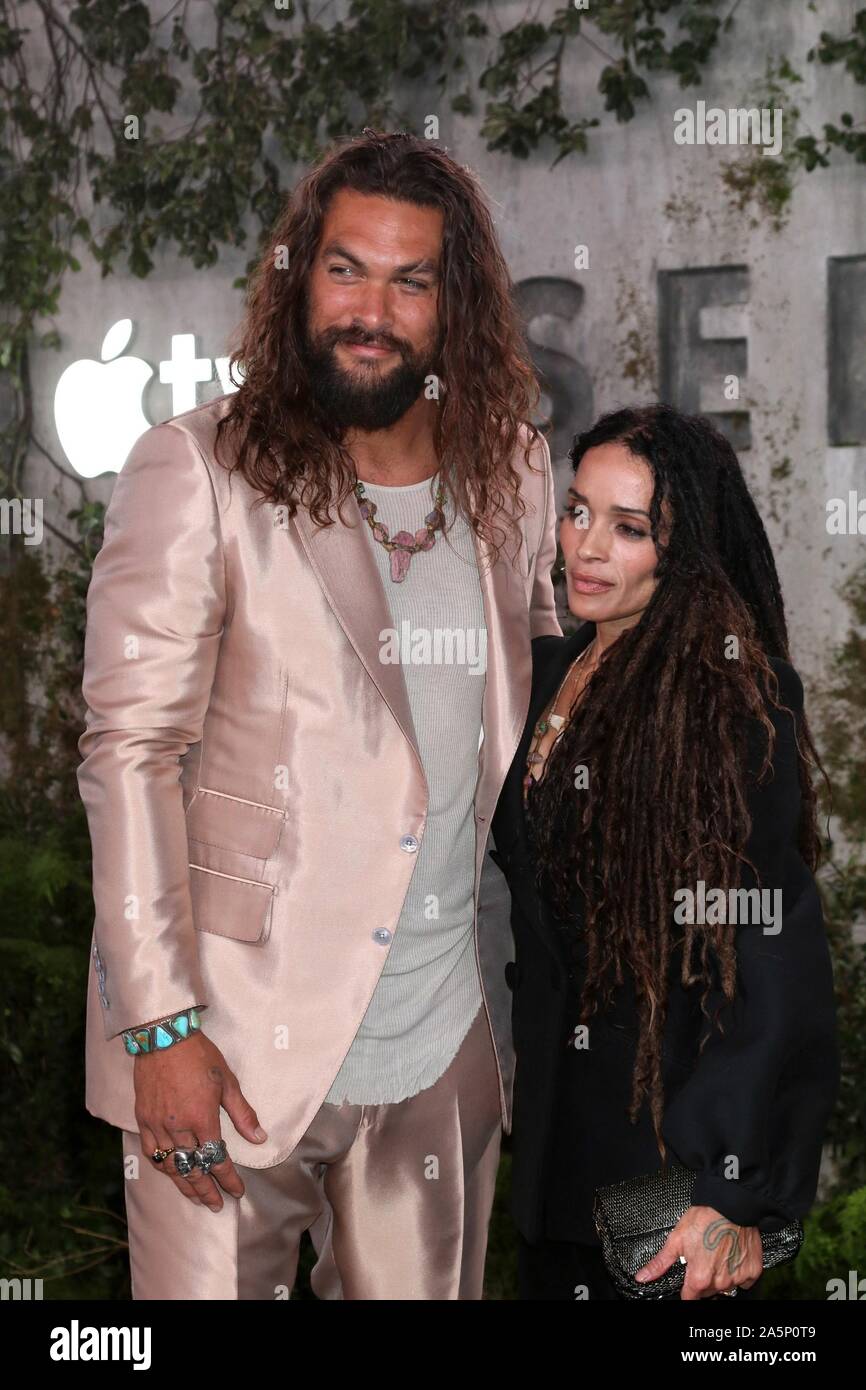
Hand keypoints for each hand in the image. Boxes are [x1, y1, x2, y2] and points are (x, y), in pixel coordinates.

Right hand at [133, 1031, 266, 1211]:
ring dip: (184, 1184)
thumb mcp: (227, 1081)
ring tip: (196, 1197)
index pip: (217, 1158)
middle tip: (216, 1205)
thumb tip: (259, 1137)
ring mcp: (157, 1124)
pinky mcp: (143, 1118)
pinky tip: (171, 1173)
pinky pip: (151, 1152)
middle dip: (206, 1190)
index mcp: (202, 1118)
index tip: (237, 1191)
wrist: (164, 1036)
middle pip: (192, 1169)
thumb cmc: (199, 1055)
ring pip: (170, 1166)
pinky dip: (162, 1167)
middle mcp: (178, 1126)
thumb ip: (242, 1113)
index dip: (228, 1179)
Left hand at [634, 1205, 762, 1299]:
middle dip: (702, 1279)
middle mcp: (720, 1282)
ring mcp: (738, 1277)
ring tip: (717, 1253)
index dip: (687, 1289)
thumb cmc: (704, 1218)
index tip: (688, 1280)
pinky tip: (732, 1256)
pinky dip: (738, 1271)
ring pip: (725, 1287)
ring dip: (720, 1276)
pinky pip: (744, 1281)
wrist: (730, 1204)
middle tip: (703, 1258)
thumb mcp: (676, 1239)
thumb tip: (643, 1277)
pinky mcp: (753, 1271)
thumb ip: (660, 1263)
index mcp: (699, 1277)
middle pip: (707, 1292)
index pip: (690, 1298)